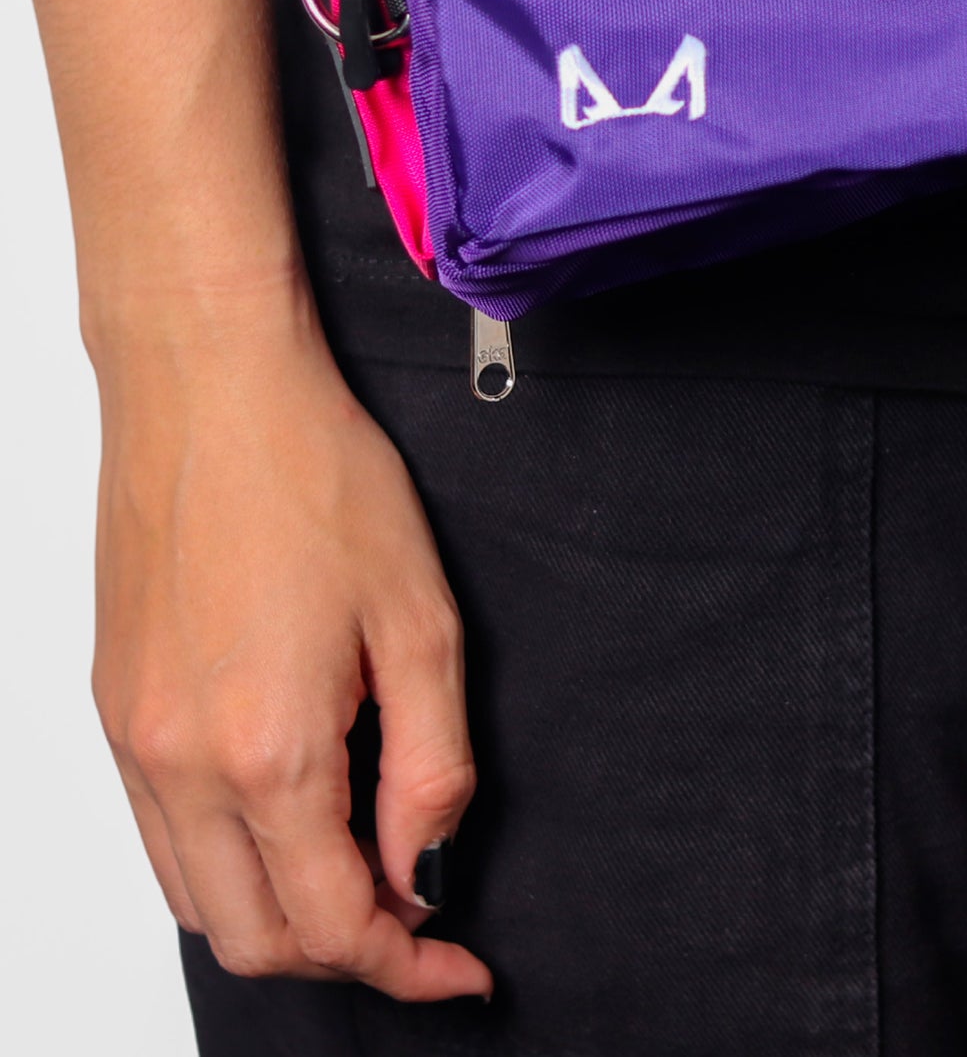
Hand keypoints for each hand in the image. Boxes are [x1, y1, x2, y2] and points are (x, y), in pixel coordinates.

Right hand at [89, 281, 491, 997]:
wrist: (208, 391)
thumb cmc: (315, 477)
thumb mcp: (420, 618)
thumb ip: (432, 762)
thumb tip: (428, 864)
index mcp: (268, 750)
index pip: (337, 922)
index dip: (410, 963)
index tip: (462, 968)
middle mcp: (180, 766)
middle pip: (256, 940)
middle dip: (347, 956)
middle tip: (422, 928)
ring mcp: (132, 743)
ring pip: (198, 903)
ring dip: (283, 919)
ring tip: (364, 877)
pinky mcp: (112, 712)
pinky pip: (161, 840)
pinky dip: (227, 867)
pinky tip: (289, 822)